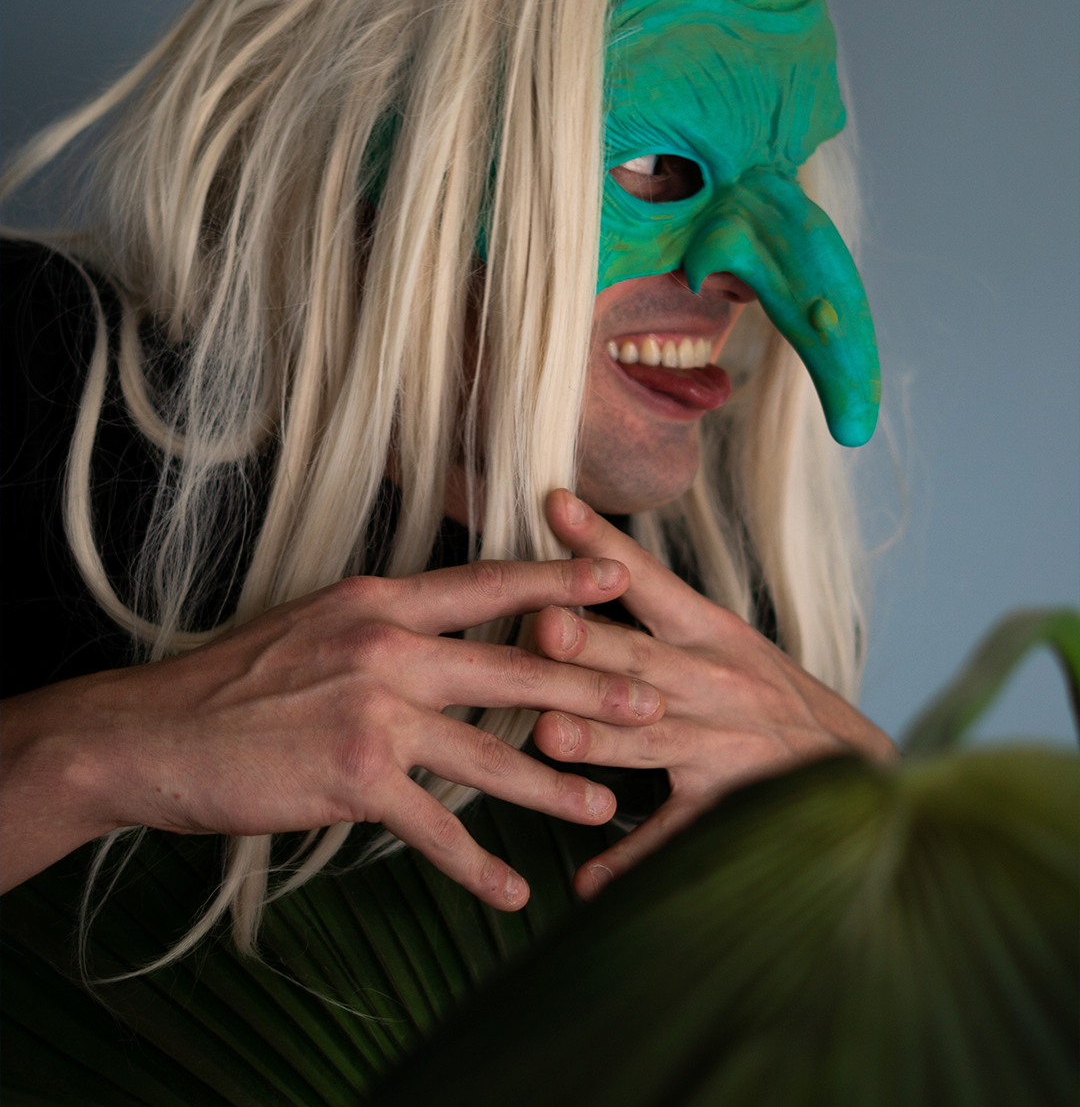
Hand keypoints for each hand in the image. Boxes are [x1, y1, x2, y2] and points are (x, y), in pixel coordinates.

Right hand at [0, 556, 664, 905]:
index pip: (487, 585)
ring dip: (553, 788)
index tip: (617, 571)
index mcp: (382, 601)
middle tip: (655, 705)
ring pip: (488, 753)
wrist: (155, 730)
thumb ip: (389, 623)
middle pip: (510, 668)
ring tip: (606, 810)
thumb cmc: (237, 678)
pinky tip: (511, 892)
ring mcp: (373, 712)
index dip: (557, 579)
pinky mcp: (353, 778)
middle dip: (591, 690)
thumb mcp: (319, 622)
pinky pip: (433, 828)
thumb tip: (447, 627)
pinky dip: (475, 866)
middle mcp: (387, 647)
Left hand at [531, 490, 896, 897]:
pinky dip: (633, 863)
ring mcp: (725, 747)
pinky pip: (676, 837)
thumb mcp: (728, 640)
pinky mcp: (730, 808)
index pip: (650, 580)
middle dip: (591, 644)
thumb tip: (587, 564)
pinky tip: (586, 883)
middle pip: (641, 659)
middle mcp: (717, 683)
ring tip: (549, 738)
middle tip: (542, 626)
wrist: (860, 769)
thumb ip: (661, 613)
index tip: (554, 505)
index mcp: (712, 633)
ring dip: (599, 741)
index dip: (602, 544)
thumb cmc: (772, 696)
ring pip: (650, 741)